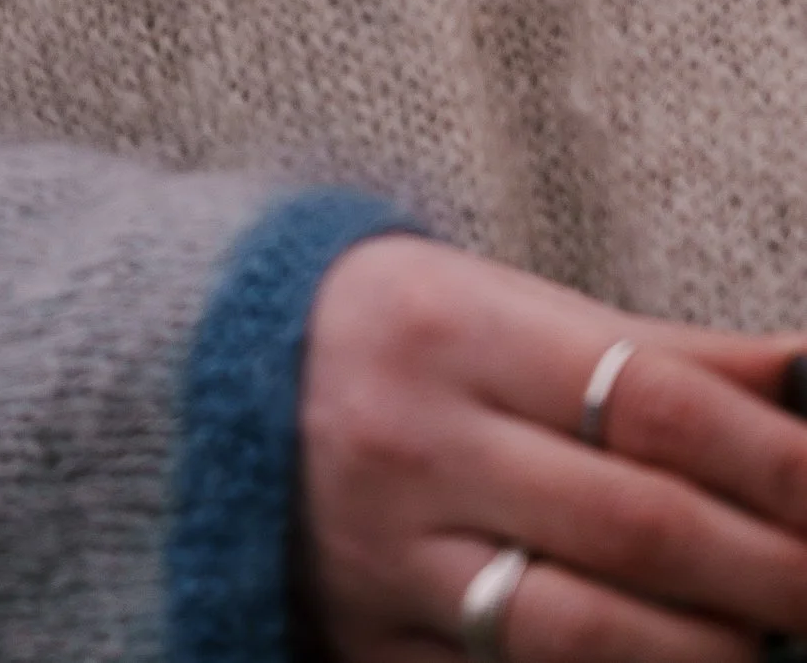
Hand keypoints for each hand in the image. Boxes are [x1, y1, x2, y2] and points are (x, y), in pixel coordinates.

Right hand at [300, 232, 806, 657]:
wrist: (189, 389)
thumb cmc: (390, 340)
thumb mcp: (502, 306)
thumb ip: (657, 352)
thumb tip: (800, 371)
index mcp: (451, 329)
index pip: (652, 402)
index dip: (772, 460)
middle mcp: (412, 444)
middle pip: (634, 528)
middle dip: (768, 570)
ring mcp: (384, 560)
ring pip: (580, 634)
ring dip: (703, 650)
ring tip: (765, 641)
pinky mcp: (366, 649)